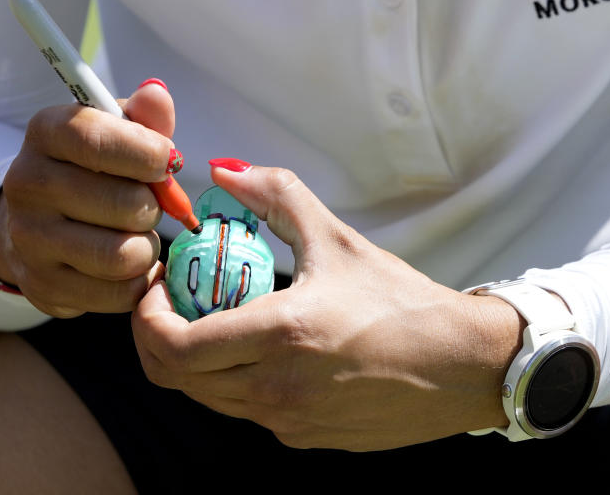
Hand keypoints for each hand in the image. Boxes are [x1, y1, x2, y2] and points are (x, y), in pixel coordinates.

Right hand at [0, 80, 177, 316]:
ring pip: (123, 254)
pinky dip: (138, 281)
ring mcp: (29, 240)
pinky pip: (118, 292)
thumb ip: (145, 117)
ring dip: (147, 246)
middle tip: (147, 205)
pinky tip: (129, 266)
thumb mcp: (119, 132)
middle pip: (123, 204)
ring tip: (137, 235)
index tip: (167, 162)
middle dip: (153, 207)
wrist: (42, 223)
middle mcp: (26, 183)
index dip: (146, 153)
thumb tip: (158, 95)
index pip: (97, 140)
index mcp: (46, 132)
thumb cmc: (95, 169)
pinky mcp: (43, 286)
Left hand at [132, 163, 525, 449]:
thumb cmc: (404, 304)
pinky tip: (259, 349)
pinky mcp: (304, 438)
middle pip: (175, 378)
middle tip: (171, 301)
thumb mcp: (339, 240)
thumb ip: (278, 196)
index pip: (173, 346)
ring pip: (206, 398)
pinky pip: (245, 411)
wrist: (464, 366)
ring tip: (214, 318)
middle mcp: (277, 389)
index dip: (145, 317)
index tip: (157, 285)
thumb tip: (228, 171)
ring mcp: (289, 421)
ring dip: (193, 360)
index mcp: (281, 336)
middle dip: (157, 337)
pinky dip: (232, 381)